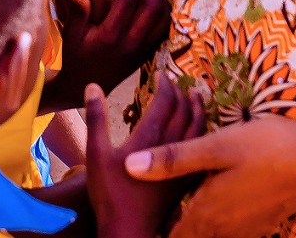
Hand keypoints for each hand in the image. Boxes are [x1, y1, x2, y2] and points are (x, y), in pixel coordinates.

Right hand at [47, 0, 168, 107]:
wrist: (87, 85)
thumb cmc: (76, 56)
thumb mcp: (71, 33)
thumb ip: (78, 10)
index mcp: (111, 35)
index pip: (129, 0)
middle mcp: (131, 43)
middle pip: (154, 7)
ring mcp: (142, 50)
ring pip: (164, 19)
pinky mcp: (148, 54)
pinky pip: (165, 31)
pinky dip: (163, 14)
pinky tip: (150, 3)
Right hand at [87, 77, 205, 237]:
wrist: (129, 231)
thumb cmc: (109, 193)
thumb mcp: (95, 154)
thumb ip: (96, 118)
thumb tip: (93, 86)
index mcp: (148, 139)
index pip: (165, 102)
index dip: (165, 84)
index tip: (161, 74)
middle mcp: (170, 149)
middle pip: (184, 112)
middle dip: (182, 93)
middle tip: (177, 82)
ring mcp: (181, 166)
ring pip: (198, 129)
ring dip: (198, 110)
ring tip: (196, 97)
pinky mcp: (185, 180)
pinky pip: (201, 149)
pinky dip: (203, 132)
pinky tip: (200, 131)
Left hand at [125, 115, 295, 237]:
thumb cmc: (267, 147)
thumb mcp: (216, 146)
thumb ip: (172, 159)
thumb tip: (129, 167)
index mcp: (209, 210)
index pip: (173, 235)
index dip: (155, 236)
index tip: (135, 236)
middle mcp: (226, 226)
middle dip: (171, 233)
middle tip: (150, 230)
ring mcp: (247, 226)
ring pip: (211, 236)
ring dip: (193, 229)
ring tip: (176, 222)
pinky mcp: (262, 220)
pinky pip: (230, 230)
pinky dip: (215, 225)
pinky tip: (213, 211)